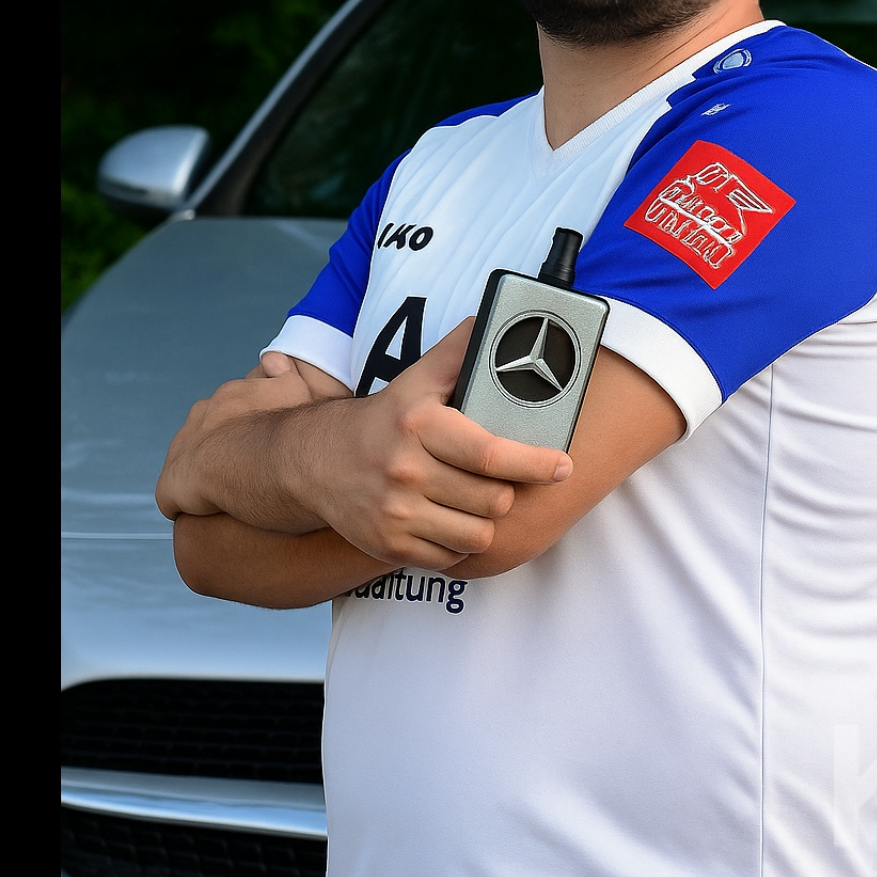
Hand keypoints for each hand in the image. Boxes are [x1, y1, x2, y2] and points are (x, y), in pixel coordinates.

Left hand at [154, 357, 319, 520]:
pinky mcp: (175, 481)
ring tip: (226, 501)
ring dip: (200, 481)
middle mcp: (202, 414)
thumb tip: (270, 360)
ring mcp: (185, 447)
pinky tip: (206, 517)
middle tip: (246, 478)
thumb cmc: (305, 431)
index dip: (240, 436)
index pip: (225, 414)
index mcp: (231, 395)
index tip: (258, 452)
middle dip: (217, 455)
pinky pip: (171, 497)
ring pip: (184, 464)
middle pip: (201, 437)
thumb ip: (284, 375)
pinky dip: (185, 507)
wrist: (295, 458)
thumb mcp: (301, 391)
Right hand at [287, 318, 572, 568]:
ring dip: (484, 520)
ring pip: (477, 533)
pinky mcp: (390, 546)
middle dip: (506, 492)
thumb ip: (456, 353)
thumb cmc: (382, 421)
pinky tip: (448, 522)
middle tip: (500, 482)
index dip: (535, 463)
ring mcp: (396, 513)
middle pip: (493, 499)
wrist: (313, 463)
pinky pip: (451, 557)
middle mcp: (406, 471)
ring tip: (475, 503)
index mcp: (419, 425)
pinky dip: (457, 544)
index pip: (491, 454)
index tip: (563, 466)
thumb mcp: (415, 381)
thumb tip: (490, 319)